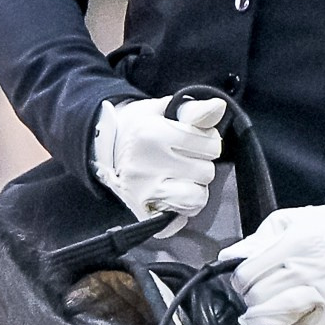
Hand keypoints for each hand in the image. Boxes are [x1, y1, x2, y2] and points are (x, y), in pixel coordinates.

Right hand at [89, 95, 226, 235]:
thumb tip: (219, 107)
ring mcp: (143, 192)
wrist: (106, 150)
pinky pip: (181, 217)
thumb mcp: (162, 111)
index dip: (206, 141)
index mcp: (151, 134)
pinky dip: (182, 208)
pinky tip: (172, 195)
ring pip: (197, 197)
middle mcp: (145, 165)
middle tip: (181, 158)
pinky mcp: (142, 213)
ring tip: (179, 177)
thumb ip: (194, 110)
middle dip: (199, 164)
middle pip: (206, 171)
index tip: (190, 139)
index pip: (210, 144)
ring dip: (194, 187)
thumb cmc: (140, 129)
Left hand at [221, 183, 324, 324]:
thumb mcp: (287, 221)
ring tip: (259, 313)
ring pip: (278, 314)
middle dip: (249, 297)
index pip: (248, 273)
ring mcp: (322, 293)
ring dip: (263, 316)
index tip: (242, 281)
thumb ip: (256, 239)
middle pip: (259, 296)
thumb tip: (227, 257)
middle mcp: (307, 270)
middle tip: (252, 294)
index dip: (239, 280)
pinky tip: (291, 315)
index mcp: (293, 245)